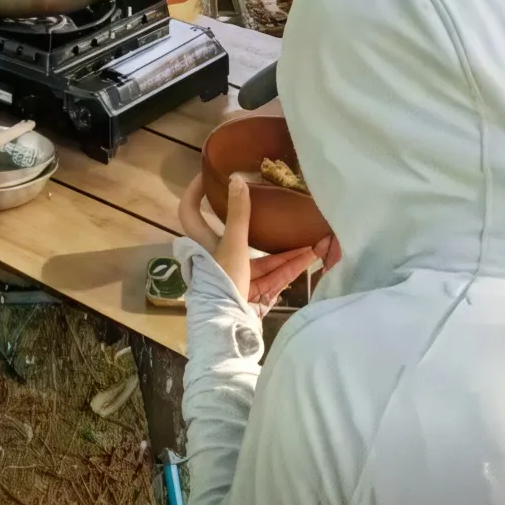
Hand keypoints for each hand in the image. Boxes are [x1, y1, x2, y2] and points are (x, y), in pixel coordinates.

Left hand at [177, 172, 335, 310]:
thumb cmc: (224, 279)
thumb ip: (238, 213)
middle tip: (278, 210)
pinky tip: (311, 259)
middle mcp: (220, 260)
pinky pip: (274, 278)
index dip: (195, 194)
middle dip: (265, 227)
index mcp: (205, 244)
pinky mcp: (255, 296)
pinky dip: (291, 269)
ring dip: (288, 252)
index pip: (192, 213)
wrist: (230, 327)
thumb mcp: (232, 243)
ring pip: (264, 261)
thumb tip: (237, 178)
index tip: (207, 177)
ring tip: (312, 239)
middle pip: (242, 238)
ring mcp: (239, 279)